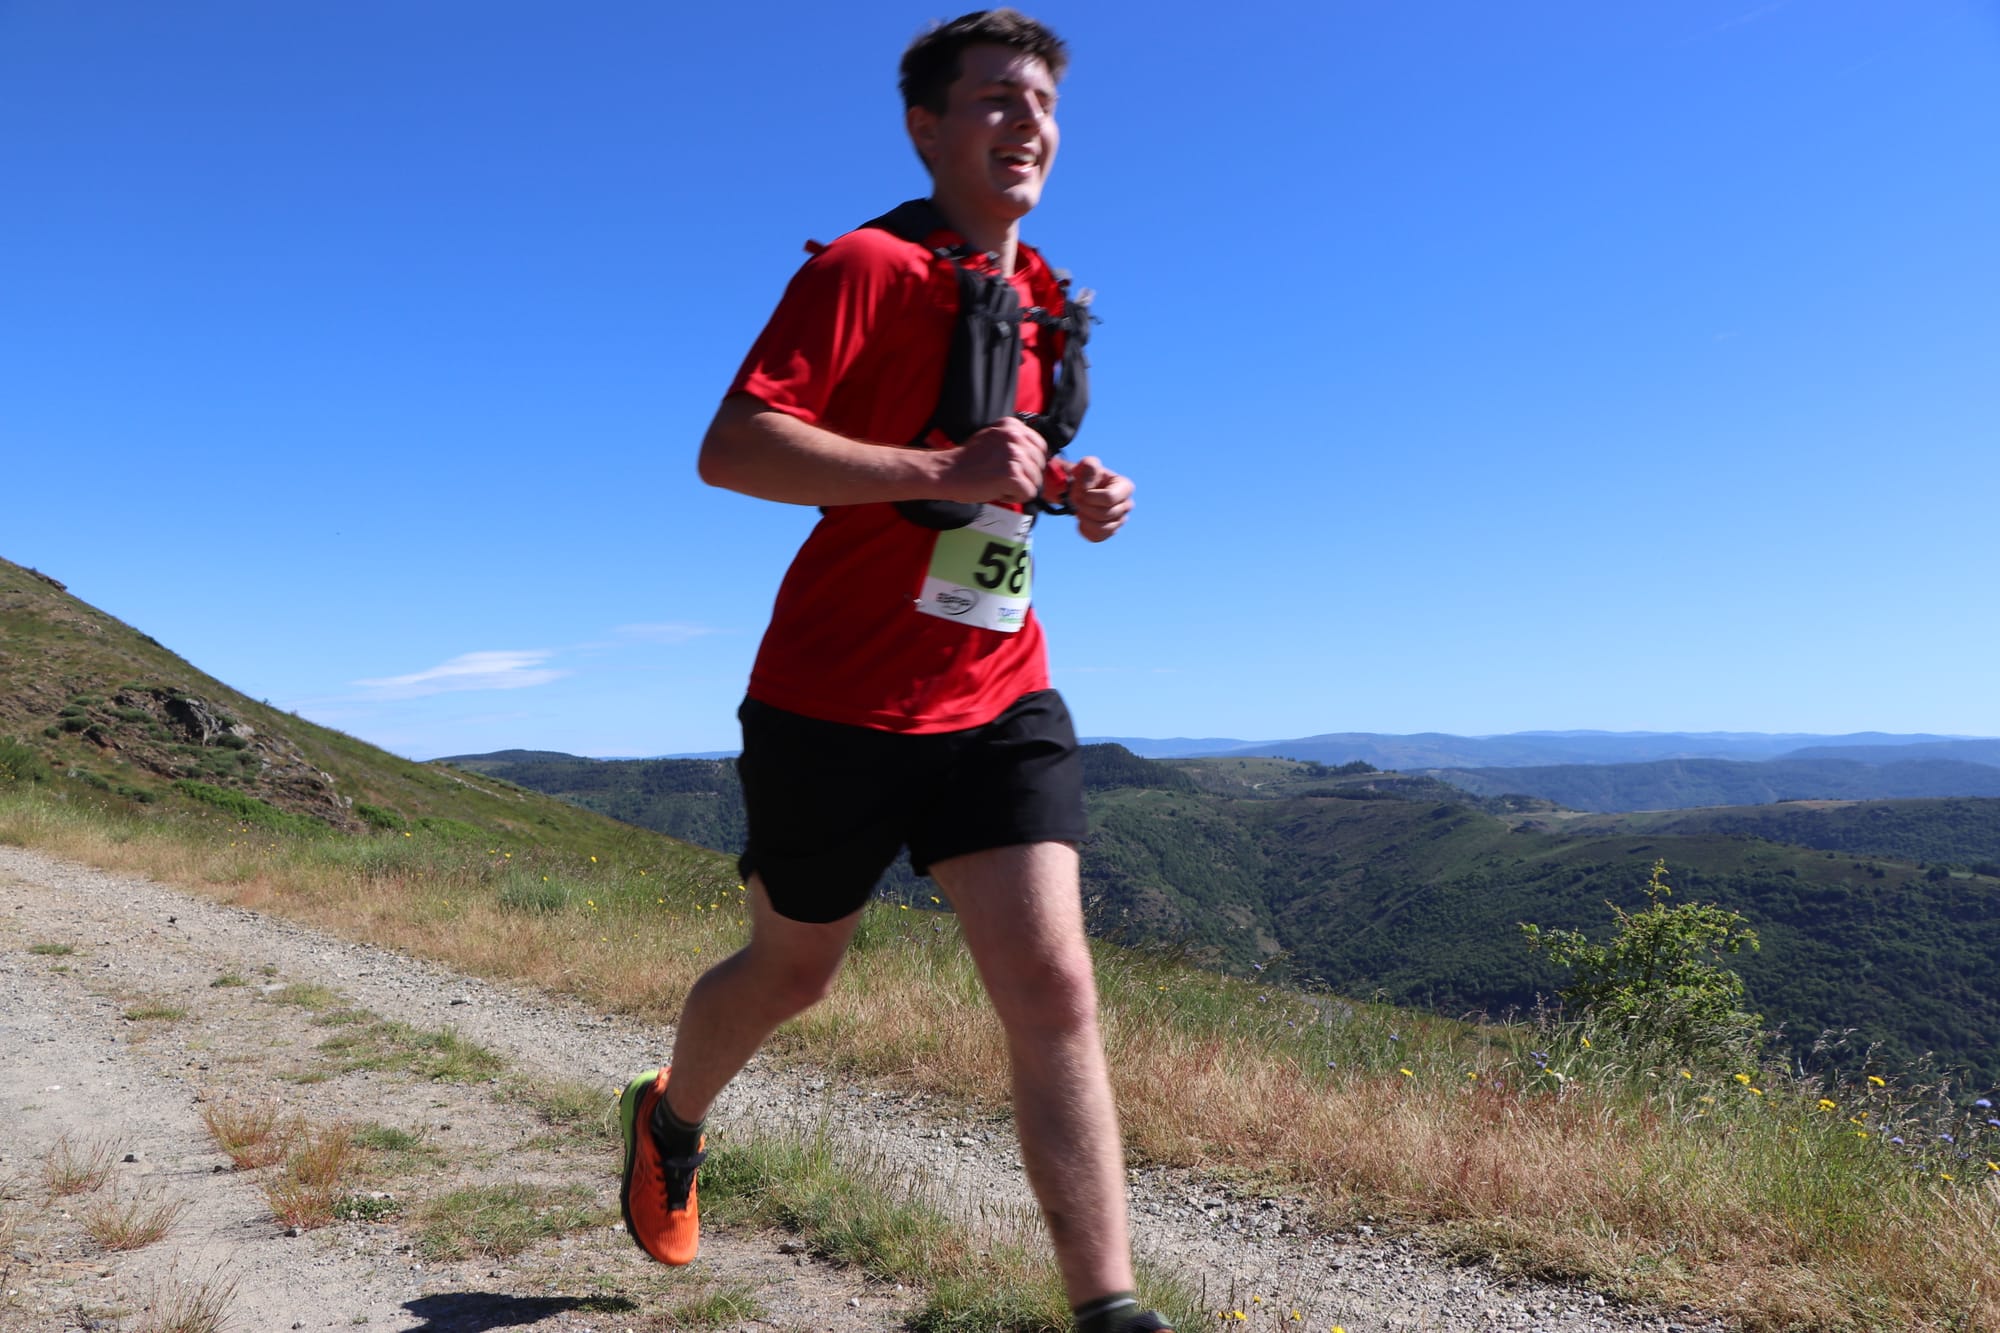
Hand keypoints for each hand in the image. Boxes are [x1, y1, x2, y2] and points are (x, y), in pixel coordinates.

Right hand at [933, 418, 1049, 504]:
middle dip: (1026, 476)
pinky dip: (1015, 497)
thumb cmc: (968, 461)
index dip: (1031, 462)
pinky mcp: (1012, 475)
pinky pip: (1029, 493)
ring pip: (1036, 481)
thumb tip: (1040, 458)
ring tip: (998, 483)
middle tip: (1002, 477)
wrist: (947, 472)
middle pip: (1041, 465)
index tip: (1015, 468)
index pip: (1041, 446)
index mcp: (1013, 426)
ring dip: (1018, 488)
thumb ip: (1016, 444)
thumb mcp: (994, 439)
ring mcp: (1014, 455)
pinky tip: (998, 490)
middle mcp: (1015, 437)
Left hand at [1067, 456, 1133, 541]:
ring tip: (1078, 510)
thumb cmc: (1087, 476)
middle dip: (1084, 507)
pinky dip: (1085, 529)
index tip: (1080, 491)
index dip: (1089, 497)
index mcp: (1125, 487)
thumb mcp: (1087, 465)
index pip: (1109, 498)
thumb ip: (1089, 465)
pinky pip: (1098, 537)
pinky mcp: (1110, 531)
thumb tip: (1093, 471)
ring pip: (1103, 529)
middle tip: (1075, 500)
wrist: (1082, 490)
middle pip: (1104, 514)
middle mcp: (1127, 505)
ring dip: (1084, 519)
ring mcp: (1120, 520)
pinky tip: (1081, 520)